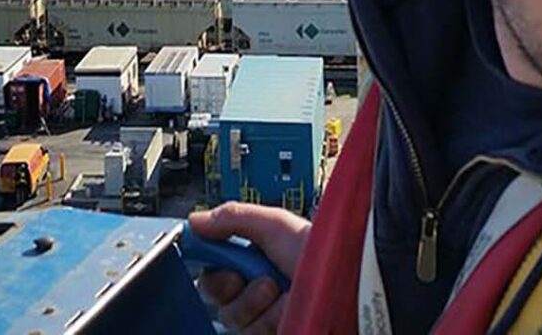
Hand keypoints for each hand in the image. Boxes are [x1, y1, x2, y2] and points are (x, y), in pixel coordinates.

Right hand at [188, 202, 310, 333]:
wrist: (346, 284)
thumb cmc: (319, 252)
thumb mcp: (274, 223)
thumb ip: (233, 217)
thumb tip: (195, 220)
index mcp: (252, 259)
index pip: (212, 265)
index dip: (209, 262)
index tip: (209, 255)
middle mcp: (254, 288)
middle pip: (215, 294)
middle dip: (230, 284)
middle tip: (252, 275)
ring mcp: (263, 317)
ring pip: (232, 317)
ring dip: (254, 303)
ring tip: (279, 291)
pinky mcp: (271, 333)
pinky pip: (249, 333)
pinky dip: (266, 321)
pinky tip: (285, 311)